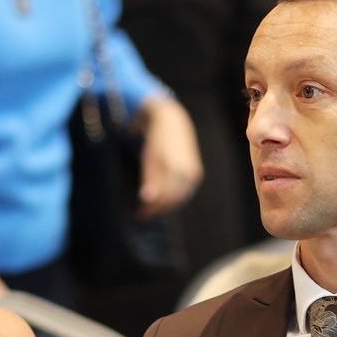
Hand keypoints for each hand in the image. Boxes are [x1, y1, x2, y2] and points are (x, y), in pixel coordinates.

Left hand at [133, 97, 201, 218]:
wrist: (173, 122)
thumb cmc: (156, 140)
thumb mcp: (149, 159)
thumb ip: (149, 179)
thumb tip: (147, 200)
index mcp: (172, 168)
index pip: (162, 198)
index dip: (150, 209)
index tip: (139, 215)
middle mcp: (185, 172)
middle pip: (171, 200)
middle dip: (157, 209)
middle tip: (143, 215)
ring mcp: (193, 173)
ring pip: (180, 198)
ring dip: (166, 206)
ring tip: (152, 210)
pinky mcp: (196, 173)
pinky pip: (185, 192)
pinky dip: (175, 198)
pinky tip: (165, 200)